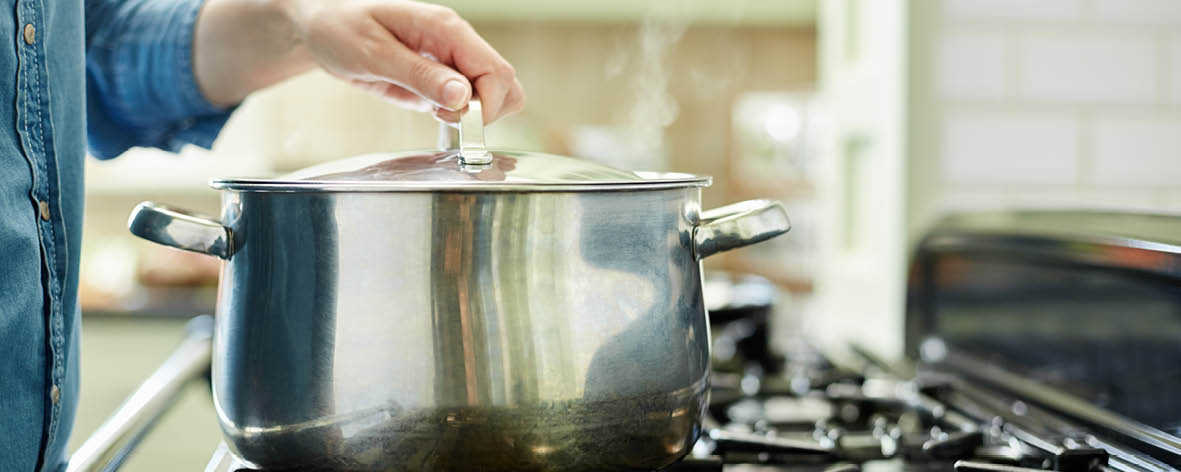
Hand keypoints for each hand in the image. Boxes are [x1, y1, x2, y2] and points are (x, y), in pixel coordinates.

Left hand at [281, 0, 523, 122]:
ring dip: (476, 114)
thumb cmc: (340, 28)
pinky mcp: (443, 76)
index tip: (455, 121)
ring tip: (436, 112)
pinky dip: (461, 113)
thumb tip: (463, 97)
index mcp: (446, 29)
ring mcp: (453, 59)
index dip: (485, 106)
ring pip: (496, 93)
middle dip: (485, 112)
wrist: (322, 24)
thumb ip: (420, 75)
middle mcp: (457, 42)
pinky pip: (471, 99)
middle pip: (506, 84)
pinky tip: (431, 109)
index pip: (496, 72)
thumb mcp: (373, 53)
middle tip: (443, 117)